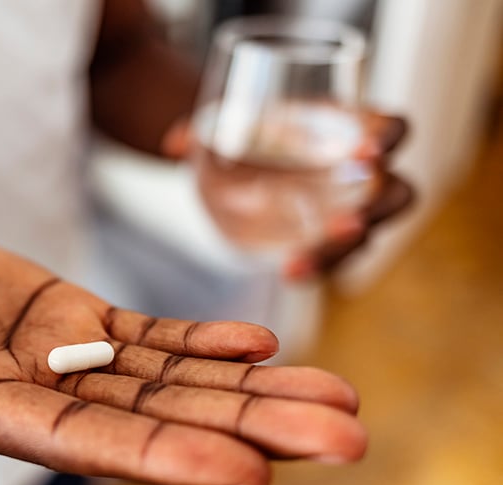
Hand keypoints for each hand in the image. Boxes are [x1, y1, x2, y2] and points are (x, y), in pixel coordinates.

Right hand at [0, 215, 365, 484]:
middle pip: (149, 423)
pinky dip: (201, 346)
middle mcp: (26, 397)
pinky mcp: (69, 323)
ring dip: (250, 394)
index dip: (155, 456)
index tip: (244, 471)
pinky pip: (145, 342)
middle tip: (343, 441)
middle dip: (244, 432)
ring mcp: (55, 362)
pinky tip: (258, 349)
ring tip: (335, 402)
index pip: (73, 441)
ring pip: (165, 386)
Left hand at [163, 110, 415, 279]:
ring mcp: (346, 212)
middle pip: (397, 191)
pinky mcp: (326, 243)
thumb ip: (201, 129)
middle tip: (348, 220)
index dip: (387, 136)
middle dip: (380, 206)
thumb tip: (175, 144)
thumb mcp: (223, 124)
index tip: (366, 148)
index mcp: (347, 128)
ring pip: (370, 233)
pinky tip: (289, 272)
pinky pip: (335, 259)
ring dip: (345, 248)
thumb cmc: (243, 133)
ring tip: (306, 259)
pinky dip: (317, 266)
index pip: (391, 129)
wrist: (232, 167)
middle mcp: (358, 173)